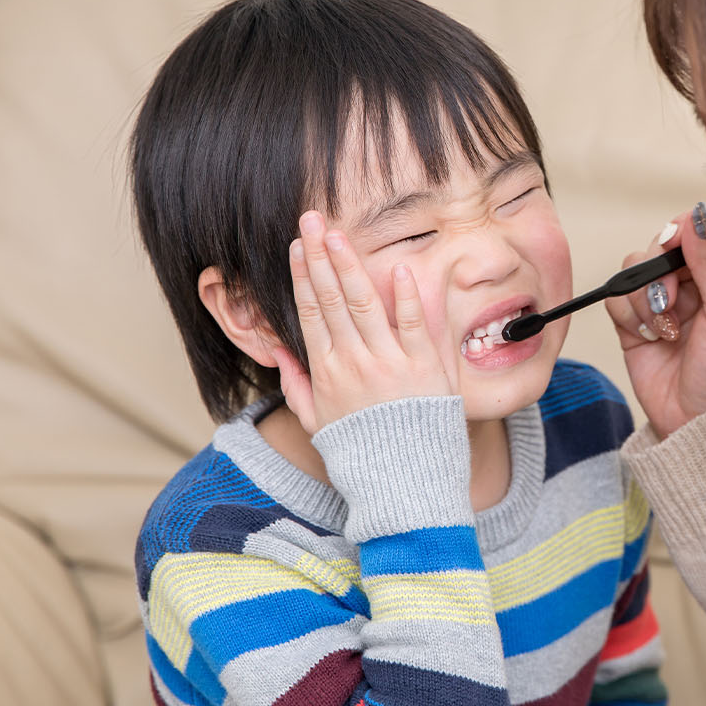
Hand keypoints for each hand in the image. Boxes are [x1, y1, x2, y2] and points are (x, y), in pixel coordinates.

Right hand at [270, 211, 454, 434]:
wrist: (403, 485)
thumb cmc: (361, 453)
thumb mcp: (317, 422)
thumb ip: (298, 385)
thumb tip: (281, 353)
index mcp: (327, 373)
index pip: (311, 313)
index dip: (302, 276)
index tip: (297, 246)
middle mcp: (354, 363)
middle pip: (332, 299)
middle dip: (319, 256)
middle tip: (311, 220)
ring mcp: (389, 364)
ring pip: (365, 305)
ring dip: (350, 266)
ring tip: (338, 235)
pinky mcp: (424, 369)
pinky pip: (415, 326)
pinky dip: (407, 297)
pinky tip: (398, 268)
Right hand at [605, 202, 705, 438]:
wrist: (697, 425)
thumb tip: (695, 216)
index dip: (691, 225)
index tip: (680, 241)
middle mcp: (697, 281)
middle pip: (665, 240)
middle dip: (661, 268)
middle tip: (671, 300)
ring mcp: (664, 299)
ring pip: (636, 266)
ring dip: (644, 296)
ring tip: (664, 328)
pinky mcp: (636, 320)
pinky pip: (617, 296)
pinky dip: (629, 315)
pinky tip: (651, 338)